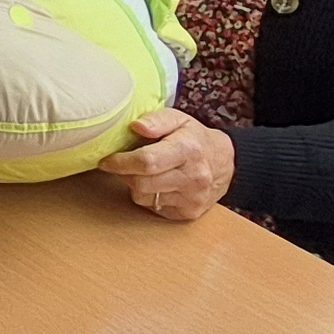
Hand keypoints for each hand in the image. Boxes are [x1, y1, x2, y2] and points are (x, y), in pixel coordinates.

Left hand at [95, 110, 234, 222]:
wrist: (226, 164)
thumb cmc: (195, 139)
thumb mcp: (179, 119)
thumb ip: (156, 120)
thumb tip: (135, 126)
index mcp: (188, 150)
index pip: (147, 162)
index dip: (121, 162)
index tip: (107, 160)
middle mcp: (193, 177)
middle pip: (142, 183)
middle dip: (125, 174)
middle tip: (123, 164)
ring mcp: (192, 198)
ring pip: (144, 198)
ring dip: (136, 185)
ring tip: (147, 172)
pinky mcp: (188, 213)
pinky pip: (154, 208)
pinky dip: (149, 196)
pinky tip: (159, 184)